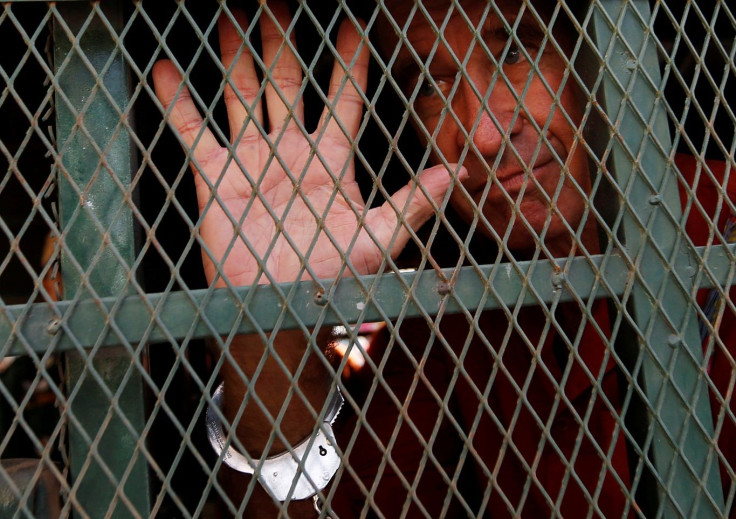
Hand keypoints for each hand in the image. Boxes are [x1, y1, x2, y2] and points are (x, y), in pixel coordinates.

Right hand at [153, 2, 464, 286]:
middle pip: (288, 82)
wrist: (282, 310)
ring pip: (243, 94)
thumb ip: (415, 203)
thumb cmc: (333, 280)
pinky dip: (179, 102)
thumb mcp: (380, 239)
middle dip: (283, 41)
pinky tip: (165, 69)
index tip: (353, 23)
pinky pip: (194, 132)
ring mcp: (254, 162)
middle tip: (277, 2)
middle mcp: (293, 152)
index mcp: (333, 161)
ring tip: (229, 16)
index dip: (349, 62)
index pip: (344, 98)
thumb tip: (460, 172)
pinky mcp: (217, 179)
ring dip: (235, 55)